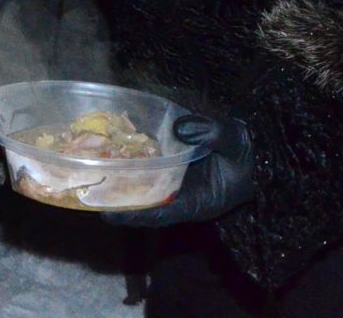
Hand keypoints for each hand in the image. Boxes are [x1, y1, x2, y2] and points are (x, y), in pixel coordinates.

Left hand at [104, 115, 256, 226]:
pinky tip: (111, 150)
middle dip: (119, 201)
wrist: (255, 149)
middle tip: (88, 194)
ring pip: (144, 187)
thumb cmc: (248, 154)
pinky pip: (150, 168)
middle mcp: (183, 196)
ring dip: (121, 183)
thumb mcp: (235, 142)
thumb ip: (213, 134)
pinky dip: (133, 162)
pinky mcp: (174, 167)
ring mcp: (177, 182)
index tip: (109, 215)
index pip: (162, 214)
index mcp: (198, 202)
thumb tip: (181, 127)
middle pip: (145, 204)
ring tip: (90, 175)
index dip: (135, 215)